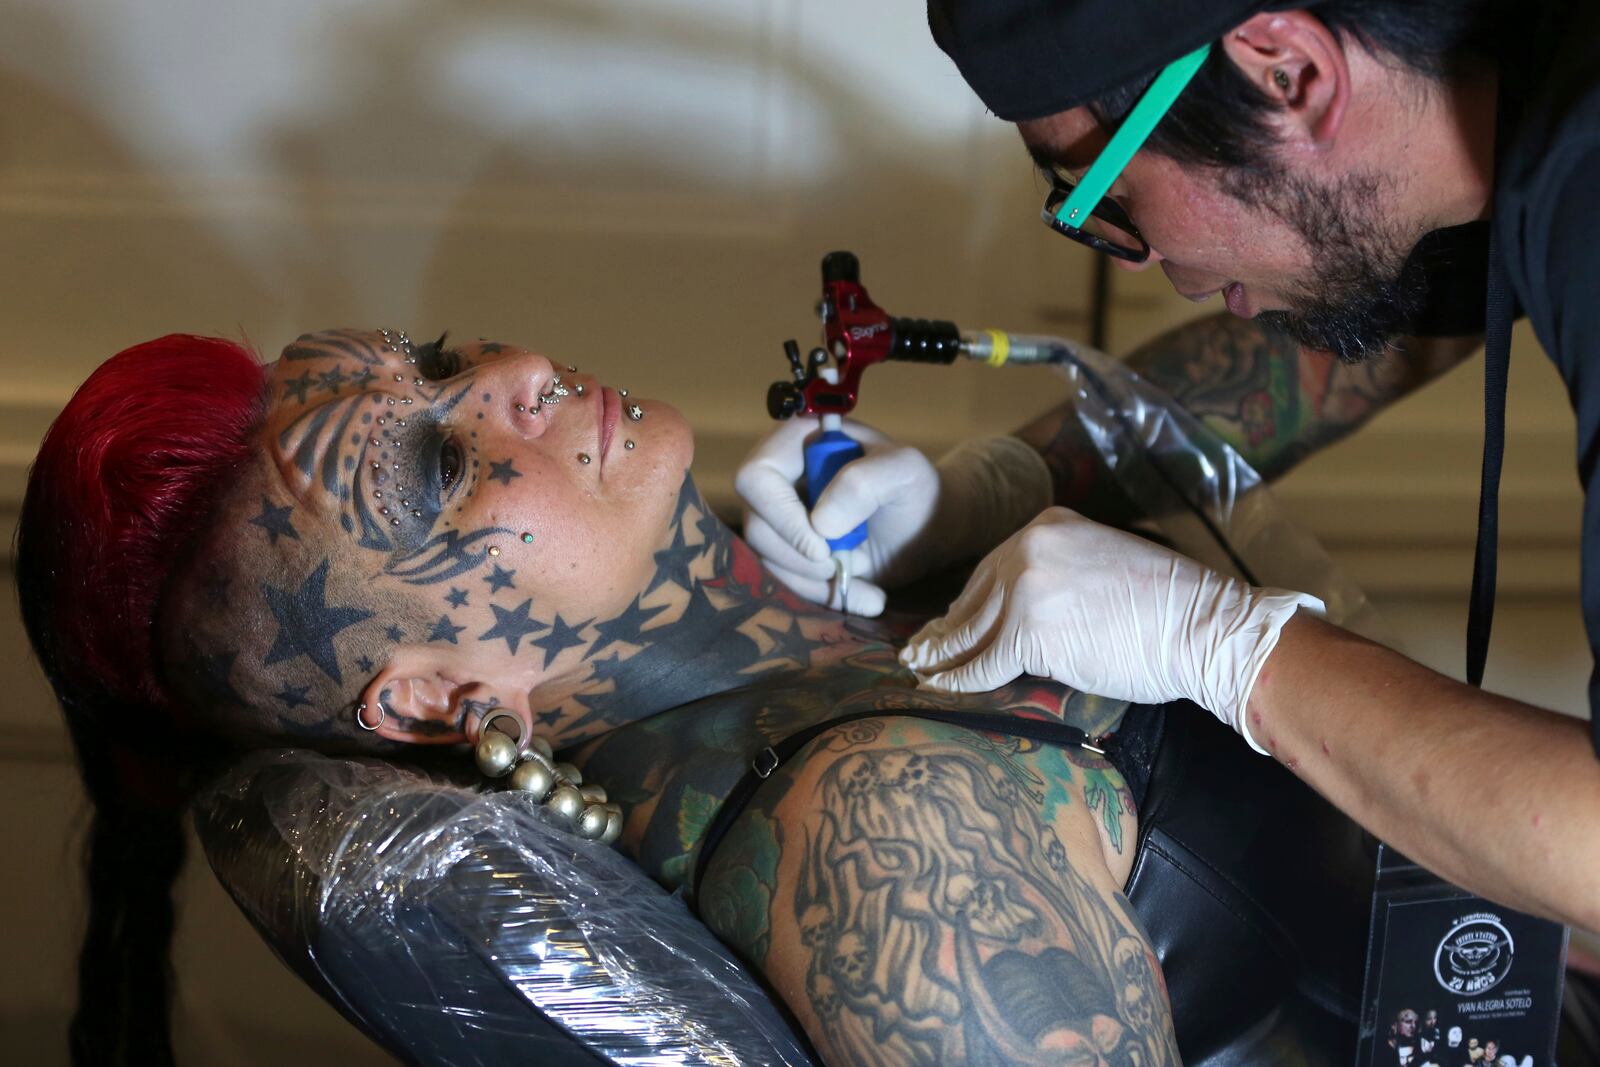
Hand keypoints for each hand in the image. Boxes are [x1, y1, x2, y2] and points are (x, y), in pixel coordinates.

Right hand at [735, 416, 933, 616]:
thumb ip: (865, 482)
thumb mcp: (904, 471)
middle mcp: (779, 479)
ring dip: (814, 583)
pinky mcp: (792, 553)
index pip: (757, 478)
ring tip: (867, 585)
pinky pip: (787, 582)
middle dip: (799, 559)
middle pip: (756, 526)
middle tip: (845, 566)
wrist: (926, 527)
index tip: (822, 546)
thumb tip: (820, 523)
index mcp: (797, 442)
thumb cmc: (914, 489)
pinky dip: (824, 597)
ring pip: (767, 560)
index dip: (781, 517)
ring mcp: (782, 520)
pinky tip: (865, 597)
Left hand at [899, 508, 1321, 749]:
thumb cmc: (1168, 606)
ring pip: (970, 629)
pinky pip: (981, 662)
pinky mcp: (1027, 633)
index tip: (951, 618)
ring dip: (941, 653)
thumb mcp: (1101, 564)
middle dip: (949, 626)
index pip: (993, 567)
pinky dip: (957, 678)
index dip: (970, 600)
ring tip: (920, 666)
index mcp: (1047, 525)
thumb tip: (1018, 614)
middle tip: (923, 646)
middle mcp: (1028, 548)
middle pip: (974, 595)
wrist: (1202, 626)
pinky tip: (938, 686)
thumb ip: (1056, 576)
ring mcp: (1025, 588)